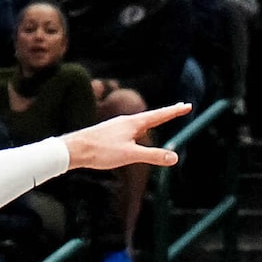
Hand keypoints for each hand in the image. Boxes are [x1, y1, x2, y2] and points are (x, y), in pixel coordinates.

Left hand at [61, 103, 187, 174]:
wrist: (74, 149)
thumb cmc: (101, 151)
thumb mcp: (130, 155)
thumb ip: (152, 155)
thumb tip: (174, 156)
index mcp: (133, 123)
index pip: (159, 115)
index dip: (174, 112)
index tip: (187, 105)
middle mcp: (125, 121)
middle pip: (151, 116)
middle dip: (167, 113)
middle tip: (180, 107)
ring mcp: (116, 126)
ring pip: (140, 122)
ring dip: (154, 119)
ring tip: (161, 118)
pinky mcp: (109, 133)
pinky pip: (130, 128)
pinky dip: (141, 127)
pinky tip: (135, 133)